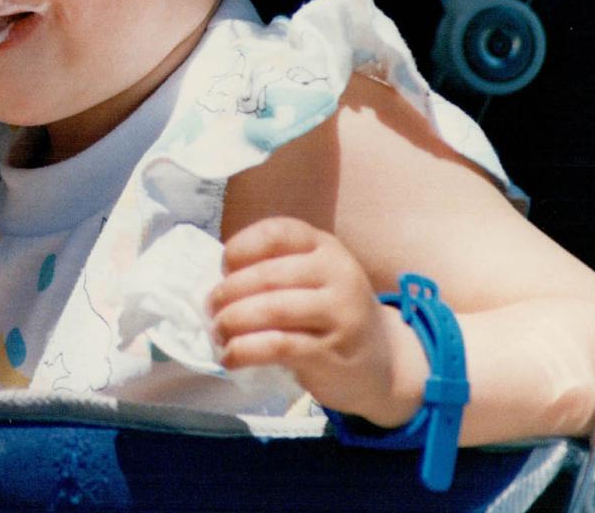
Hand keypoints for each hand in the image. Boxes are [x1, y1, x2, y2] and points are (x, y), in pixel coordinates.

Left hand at [208, 216, 425, 426]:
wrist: (383, 362)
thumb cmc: (331, 314)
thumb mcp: (315, 278)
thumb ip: (276, 270)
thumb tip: (218, 283)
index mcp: (325, 247)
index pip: (277, 232)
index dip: (241, 247)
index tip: (223, 268)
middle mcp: (336, 273)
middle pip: (267, 275)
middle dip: (228, 293)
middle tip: (211, 308)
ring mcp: (338, 313)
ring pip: (271, 310)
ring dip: (232, 322)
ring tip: (218, 332)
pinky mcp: (331, 352)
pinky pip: (277, 346)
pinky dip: (245, 351)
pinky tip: (231, 357)